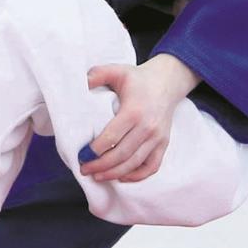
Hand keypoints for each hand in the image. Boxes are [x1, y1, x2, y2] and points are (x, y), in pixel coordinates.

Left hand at [80, 54, 200, 182]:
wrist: (168, 81)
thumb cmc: (138, 78)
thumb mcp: (117, 70)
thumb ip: (97, 74)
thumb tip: (80, 84)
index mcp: (134, 110)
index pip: (111, 137)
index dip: (95, 150)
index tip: (82, 156)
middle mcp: (148, 127)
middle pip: (122, 154)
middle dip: (101, 166)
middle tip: (85, 169)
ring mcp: (158, 137)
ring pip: (135, 163)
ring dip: (115, 174)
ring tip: (98, 176)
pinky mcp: (164, 143)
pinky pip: (152, 166)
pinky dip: (137, 176)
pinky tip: (122, 176)